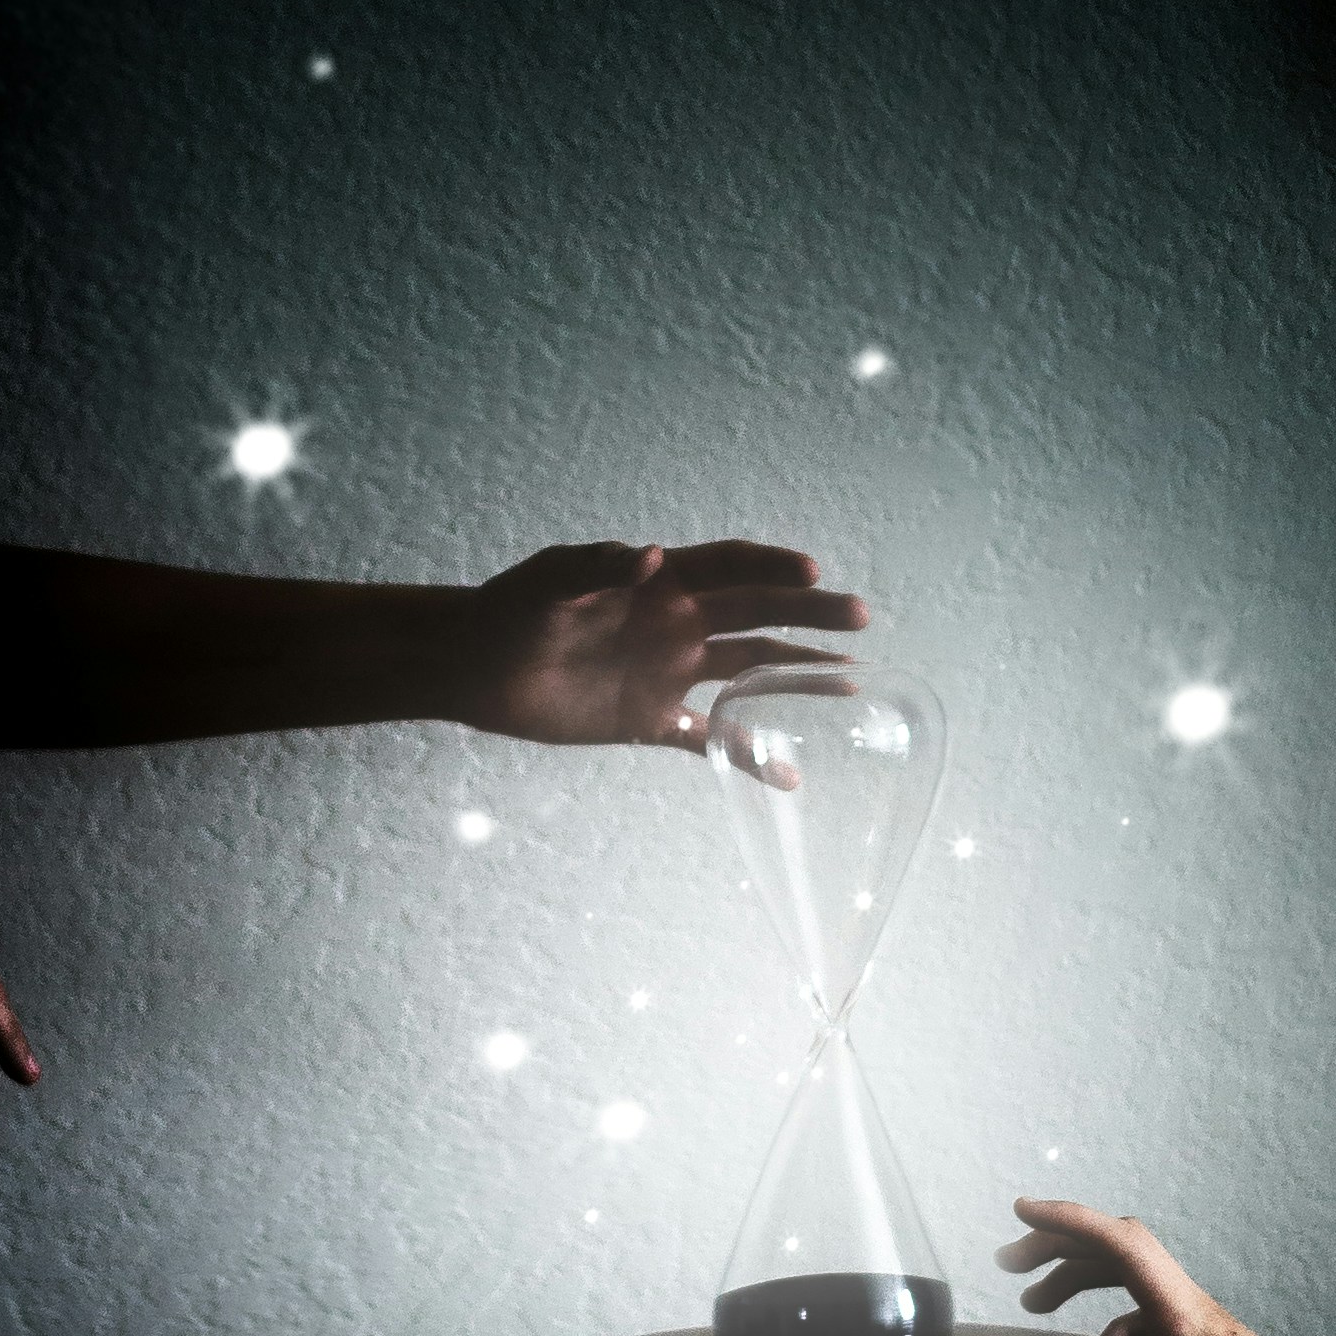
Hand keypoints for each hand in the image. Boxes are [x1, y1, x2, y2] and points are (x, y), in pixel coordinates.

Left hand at [460, 541, 869, 749]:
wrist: (476, 666)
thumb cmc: (511, 610)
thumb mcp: (549, 580)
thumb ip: (599, 566)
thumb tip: (652, 558)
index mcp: (661, 582)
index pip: (731, 566)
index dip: (772, 568)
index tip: (813, 577)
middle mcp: (676, 622)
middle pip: (757, 613)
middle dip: (809, 616)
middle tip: (860, 620)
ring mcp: (668, 671)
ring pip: (749, 671)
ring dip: (797, 675)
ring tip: (850, 684)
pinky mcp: (649, 719)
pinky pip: (710, 739)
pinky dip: (747, 756)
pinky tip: (788, 777)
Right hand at [996, 1200, 1335, 1335]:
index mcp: (1186, 1312)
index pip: (1122, 1244)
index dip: (1070, 1221)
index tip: (1021, 1210)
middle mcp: (1188, 1312)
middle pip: (1118, 1252)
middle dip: (1061, 1246)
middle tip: (1010, 1263)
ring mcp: (1193, 1335)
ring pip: (1126, 1286)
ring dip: (1078, 1282)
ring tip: (1034, 1303)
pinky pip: (1139, 1329)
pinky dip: (1104, 1335)